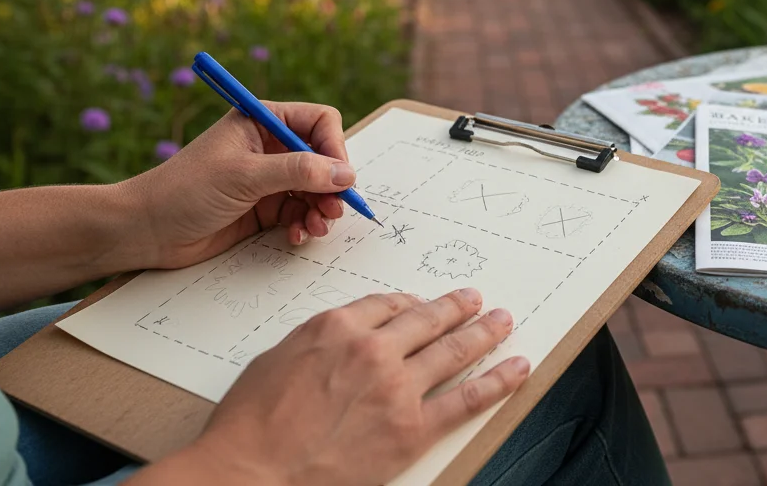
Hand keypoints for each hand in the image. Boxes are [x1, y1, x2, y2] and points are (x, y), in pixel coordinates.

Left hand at [120, 101, 356, 269]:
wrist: (145, 230)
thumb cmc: (184, 190)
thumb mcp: (245, 175)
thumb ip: (298, 171)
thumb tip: (345, 174)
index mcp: (262, 121)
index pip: (319, 122)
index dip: (335, 147)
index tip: (340, 177)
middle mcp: (270, 146)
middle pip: (323, 158)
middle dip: (332, 185)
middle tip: (333, 210)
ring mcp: (268, 178)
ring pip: (316, 189)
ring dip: (322, 208)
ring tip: (316, 227)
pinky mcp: (264, 208)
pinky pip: (300, 212)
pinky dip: (305, 224)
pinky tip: (297, 235)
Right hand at [155, 290, 529, 485]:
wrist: (250, 474)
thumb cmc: (249, 425)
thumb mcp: (276, 359)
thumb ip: (319, 341)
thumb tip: (343, 337)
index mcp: (337, 326)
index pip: (387, 304)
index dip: (410, 303)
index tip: (421, 304)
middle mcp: (374, 349)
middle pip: (427, 319)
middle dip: (456, 307)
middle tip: (475, 299)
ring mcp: (398, 387)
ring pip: (454, 350)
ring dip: (484, 332)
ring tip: (502, 321)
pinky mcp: (413, 428)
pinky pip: (468, 398)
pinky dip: (499, 381)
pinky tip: (517, 367)